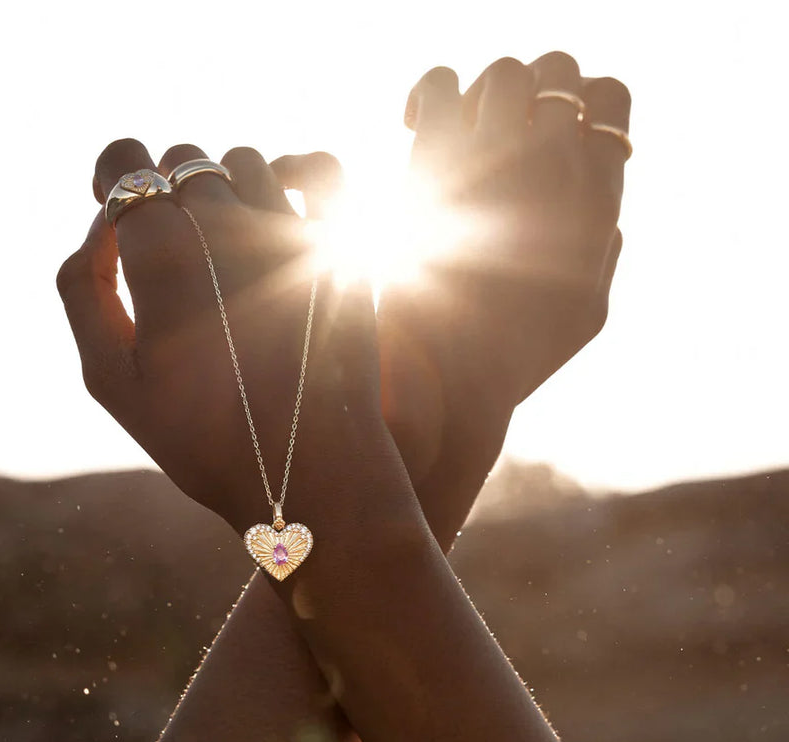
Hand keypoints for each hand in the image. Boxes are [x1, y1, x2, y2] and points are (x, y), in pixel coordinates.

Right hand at [58, 140, 387, 533]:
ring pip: (244, 163)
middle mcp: (225, 223)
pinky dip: (298, 170)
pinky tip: (283, 199)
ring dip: (226, 189)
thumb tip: (99, 229)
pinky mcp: (341, 251)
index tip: (118, 208)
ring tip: (225, 243)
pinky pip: (321, 171)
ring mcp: (289, 233)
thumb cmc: (203, 438)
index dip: (113, 176)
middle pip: (181, 162)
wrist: (306, 473)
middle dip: (166, 194)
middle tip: (172, 247)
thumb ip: (83, 290)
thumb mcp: (110, 378)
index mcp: (161, 251)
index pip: (123, 161)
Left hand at [379, 53, 629, 487]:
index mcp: (599, 200)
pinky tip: (416, 126)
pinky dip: (429, 93)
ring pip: (503, 72)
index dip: (578, 103)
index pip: (610, 99)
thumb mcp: (587, 313)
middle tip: (496, 129)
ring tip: (456, 134)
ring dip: (481, 94)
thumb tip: (611, 211)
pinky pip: (440, 86)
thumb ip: (607, 253)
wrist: (455, 384)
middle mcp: (559, 170)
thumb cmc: (517, 357)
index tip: (546, 132)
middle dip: (528, 89)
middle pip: (558, 71)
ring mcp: (499, 162)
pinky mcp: (439, 168)